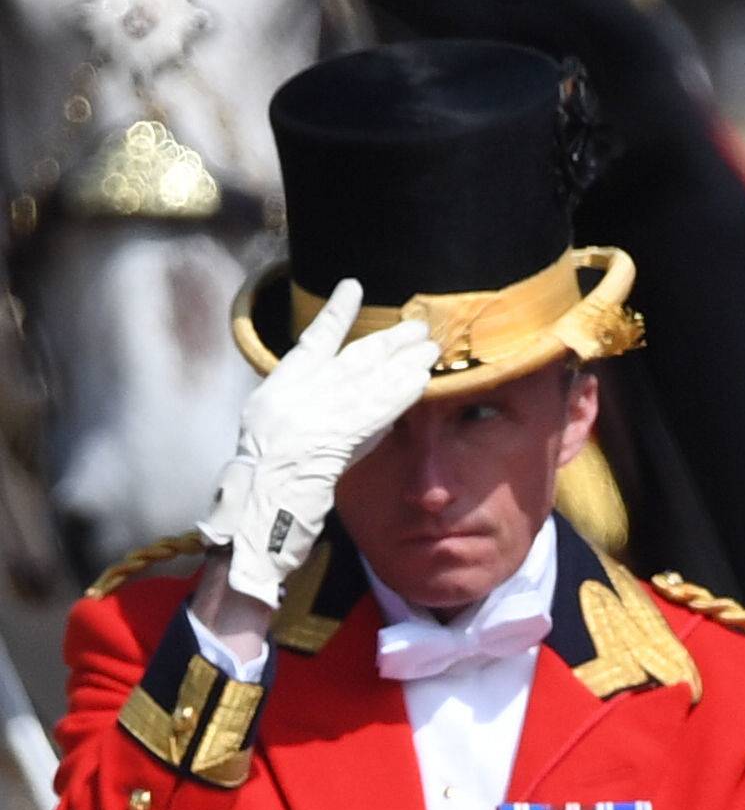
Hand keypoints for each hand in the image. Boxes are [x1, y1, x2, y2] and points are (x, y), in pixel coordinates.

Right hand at [200, 279, 438, 608]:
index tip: (353, 287)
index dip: (334, 314)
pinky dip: (399, 392)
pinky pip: (374, 409)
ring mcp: (310, 414)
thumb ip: (311, 424)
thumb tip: (356, 416)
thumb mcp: (276, 448)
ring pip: (366, 379)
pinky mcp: (331, 438)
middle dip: (386, 342)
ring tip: (429, 347)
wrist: (250, 522)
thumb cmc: (261, 498)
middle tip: (417, 326)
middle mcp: (293, 394)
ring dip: (401, 362)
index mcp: (276, 392)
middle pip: (349, 358)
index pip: (311, 344)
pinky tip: (422, 379)